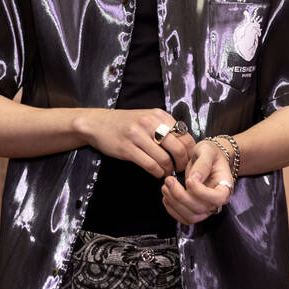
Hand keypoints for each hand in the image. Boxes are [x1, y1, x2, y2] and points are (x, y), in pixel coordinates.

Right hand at [74, 108, 194, 178]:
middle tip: (180, 169)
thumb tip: (186, 146)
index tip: (187, 160)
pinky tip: (156, 173)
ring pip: (164, 159)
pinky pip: (150, 165)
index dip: (189, 152)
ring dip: (168, 170)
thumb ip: (165, 127)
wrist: (98, 123)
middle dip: (182, 163)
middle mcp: (150, 123)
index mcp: (159, 115)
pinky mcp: (127, 149)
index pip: (185, 135)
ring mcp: (138, 135)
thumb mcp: (148, 118)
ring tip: (167, 173)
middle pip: (178, 148)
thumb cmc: (126, 124)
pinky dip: (157, 173)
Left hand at [161, 139, 233, 223]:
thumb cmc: (209, 153)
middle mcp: (217, 200)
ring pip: (191, 217)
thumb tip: (194, 179)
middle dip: (181, 196)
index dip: (202, 193)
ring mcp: (206, 208)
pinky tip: (166, 196)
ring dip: (175, 204)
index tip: (189, 180)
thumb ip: (203, 163)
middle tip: (169, 180)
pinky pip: (184, 218)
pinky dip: (172, 210)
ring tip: (165, 187)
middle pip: (201, 209)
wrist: (207, 159)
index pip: (219, 198)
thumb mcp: (207, 150)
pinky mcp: (195, 211)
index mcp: (225, 185)